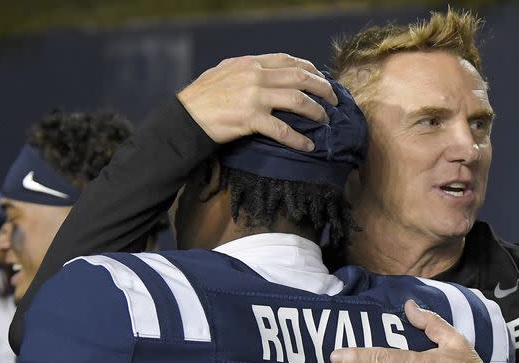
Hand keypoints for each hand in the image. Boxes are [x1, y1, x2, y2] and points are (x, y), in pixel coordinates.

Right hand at [177, 53, 337, 150]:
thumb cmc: (202, 97)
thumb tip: (265, 73)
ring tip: (325, 122)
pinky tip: (308, 146)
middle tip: (334, 101)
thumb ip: (246, 70)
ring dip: (317, 111)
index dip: (311, 69)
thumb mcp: (224, 72)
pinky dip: (298, 139)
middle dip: (323, 89)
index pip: (289, 61)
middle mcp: (255, 76)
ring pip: (298, 100)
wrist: (184, 117)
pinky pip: (282, 129)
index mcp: (250, 64)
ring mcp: (254, 97)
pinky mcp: (250, 119)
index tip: (321, 79)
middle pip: (300, 78)